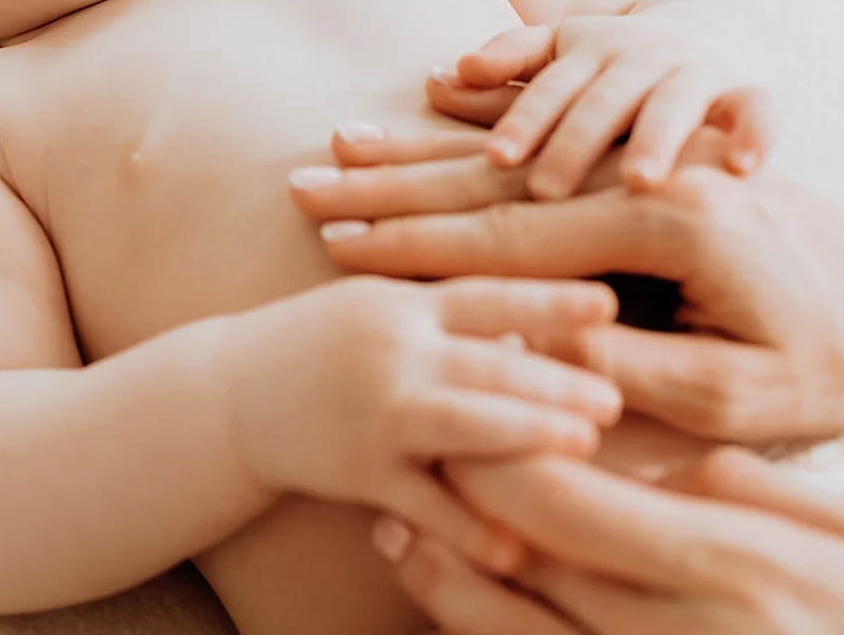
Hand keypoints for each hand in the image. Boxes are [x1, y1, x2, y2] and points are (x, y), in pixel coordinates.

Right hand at [220, 275, 624, 571]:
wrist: (228, 393)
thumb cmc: (320, 343)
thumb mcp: (380, 307)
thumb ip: (453, 313)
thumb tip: (541, 323)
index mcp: (405, 305)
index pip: (488, 295)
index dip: (549, 300)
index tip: (608, 303)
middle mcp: (393, 353)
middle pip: (487, 363)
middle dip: (555, 380)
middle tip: (615, 396)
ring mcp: (375, 414)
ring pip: (461, 425)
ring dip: (524, 434)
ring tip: (584, 444)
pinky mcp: (358, 471)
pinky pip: (421, 503)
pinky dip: (465, 527)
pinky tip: (512, 548)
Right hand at [296, 128, 843, 438]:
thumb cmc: (838, 361)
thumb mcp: (737, 393)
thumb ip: (630, 368)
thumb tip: (536, 348)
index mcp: (666, 223)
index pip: (508, 233)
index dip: (414, 244)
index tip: (334, 244)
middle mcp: (654, 171)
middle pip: (496, 173)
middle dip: (393, 184)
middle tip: (306, 180)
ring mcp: (662, 153)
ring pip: (520, 144)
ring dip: (425, 144)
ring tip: (344, 141)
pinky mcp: (670, 155)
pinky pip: (568, 121)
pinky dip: (492, 115)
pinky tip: (438, 100)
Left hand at [376, 449, 843, 634]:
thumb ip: (763, 492)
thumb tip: (675, 466)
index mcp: (728, 567)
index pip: (568, 500)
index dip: (501, 451)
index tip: (468, 405)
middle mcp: (674, 634)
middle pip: (525, 562)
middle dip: (458, 504)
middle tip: (405, 454)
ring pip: (518, 633)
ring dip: (446, 584)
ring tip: (398, 535)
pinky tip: (459, 613)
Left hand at [432, 5, 772, 198]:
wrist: (716, 31)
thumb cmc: (615, 64)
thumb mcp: (563, 50)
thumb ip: (509, 64)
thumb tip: (438, 77)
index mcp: (590, 53)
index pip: (551, 90)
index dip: (525, 121)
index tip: (496, 158)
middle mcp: (640, 60)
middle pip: (604, 101)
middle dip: (576, 142)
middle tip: (546, 188)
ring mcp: (696, 75)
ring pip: (675, 106)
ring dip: (658, 139)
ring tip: (640, 180)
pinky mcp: (748, 96)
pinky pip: (759, 112)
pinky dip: (755, 134)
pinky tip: (744, 168)